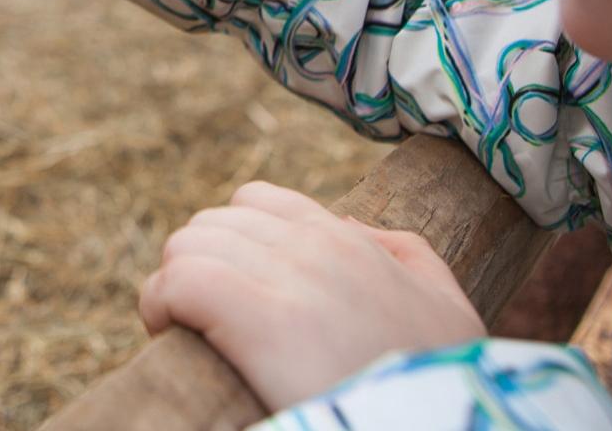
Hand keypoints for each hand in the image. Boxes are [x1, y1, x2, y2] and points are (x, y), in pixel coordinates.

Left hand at [138, 181, 484, 410]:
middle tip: (202, 317)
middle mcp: (316, 246)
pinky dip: (158, 305)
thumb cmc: (443, 383)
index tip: (229, 291)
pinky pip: (175, 282)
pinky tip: (168, 333)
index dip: (230, 244)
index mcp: (349, 241)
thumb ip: (404, 254)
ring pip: (186, 245)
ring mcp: (288, 278)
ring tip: (183, 327)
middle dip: (197, 266)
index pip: (257, 203)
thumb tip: (344, 226)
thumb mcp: (446, 308)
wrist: (453, 423)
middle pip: (212, 223)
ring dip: (174, 286)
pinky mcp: (259, 321)